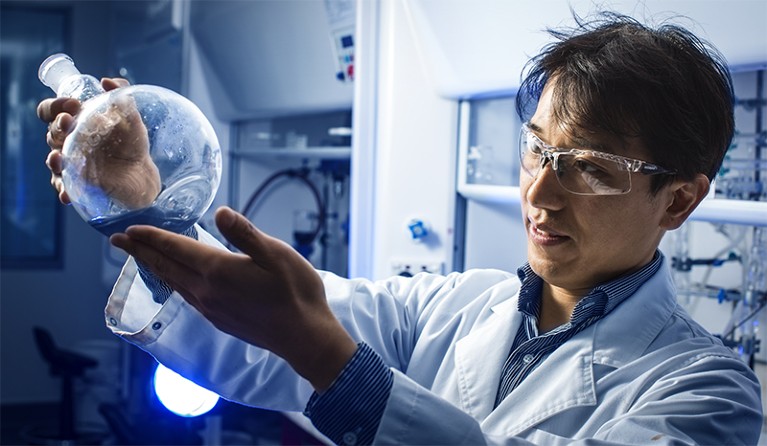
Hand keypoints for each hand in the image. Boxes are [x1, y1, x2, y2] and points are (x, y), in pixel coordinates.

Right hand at [37, 78, 160, 208]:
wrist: (143, 173)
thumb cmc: (131, 142)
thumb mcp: (130, 117)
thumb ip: (121, 95)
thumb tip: (107, 82)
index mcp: (74, 122)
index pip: (51, 111)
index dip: (56, 105)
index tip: (73, 104)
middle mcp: (67, 142)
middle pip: (51, 133)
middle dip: (57, 126)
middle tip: (70, 122)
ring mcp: (71, 163)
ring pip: (53, 160)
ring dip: (53, 158)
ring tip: (58, 157)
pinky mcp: (78, 183)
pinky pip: (63, 186)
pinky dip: (63, 189)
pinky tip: (67, 193)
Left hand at [109, 206, 357, 391]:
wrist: (303, 337)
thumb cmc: (295, 292)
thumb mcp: (276, 254)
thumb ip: (245, 233)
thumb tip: (221, 212)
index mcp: (218, 270)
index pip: (175, 249)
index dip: (151, 237)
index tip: (130, 228)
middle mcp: (207, 291)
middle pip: (165, 267)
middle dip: (140, 251)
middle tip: (118, 240)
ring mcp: (211, 309)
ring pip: (173, 283)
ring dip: (154, 267)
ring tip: (141, 257)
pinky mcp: (219, 320)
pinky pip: (186, 296)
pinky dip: (173, 283)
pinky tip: (176, 281)